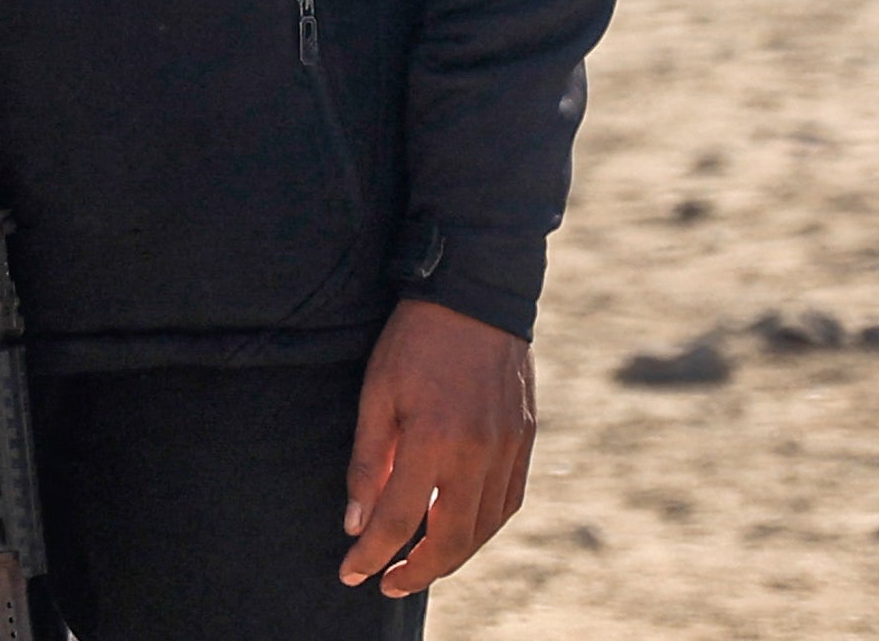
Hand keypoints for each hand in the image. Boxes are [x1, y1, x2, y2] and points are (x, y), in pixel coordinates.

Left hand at [341, 297, 535, 595]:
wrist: (475, 296)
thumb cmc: (414, 341)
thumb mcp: (376, 393)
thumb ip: (369, 462)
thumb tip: (356, 524)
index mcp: (435, 440)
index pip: (398, 520)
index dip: (372, 555)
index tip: (351, 574)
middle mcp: (479, 453)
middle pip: (451, 539)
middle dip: (416, 570)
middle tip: (387, 582)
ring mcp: (510, 449)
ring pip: (485, 528)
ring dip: (452, 556)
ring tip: (419, 564)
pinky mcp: (527, 440)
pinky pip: (509, 502)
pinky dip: (483, 528)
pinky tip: (458, 530)